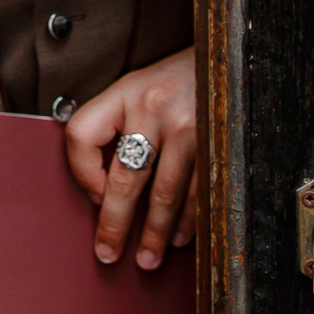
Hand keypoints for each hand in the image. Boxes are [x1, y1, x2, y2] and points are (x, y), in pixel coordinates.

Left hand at [62, 46, 197, 270]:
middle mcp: (153, 107)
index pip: (82, 135)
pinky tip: (181, 236)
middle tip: (109, 253)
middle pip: (125, 179)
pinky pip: (198, 192)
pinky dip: (189, 221)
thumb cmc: (180, 78)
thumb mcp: (142, 86)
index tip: (92, 198)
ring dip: (156, 234)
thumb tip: (105, 188)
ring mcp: (188, 125)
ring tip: (148, 258)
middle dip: (115, 225)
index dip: (81, 173)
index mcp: (125, 91)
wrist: (232, 56)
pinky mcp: (217, 141)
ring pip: (164, 194)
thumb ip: (121, 124)